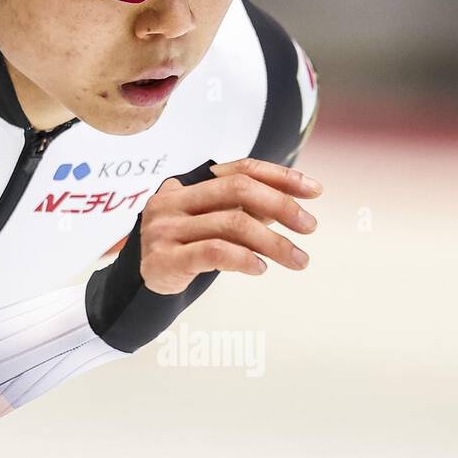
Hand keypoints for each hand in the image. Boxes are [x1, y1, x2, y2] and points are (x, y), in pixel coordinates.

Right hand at [139, 158, 321, 294]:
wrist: (142, 287)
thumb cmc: (183, 251)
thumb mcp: (211, 224)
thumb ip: (243, 210)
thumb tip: (292, 200)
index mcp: (184, 184)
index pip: (239, 170)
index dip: (280, 176)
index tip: (315, 190)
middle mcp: (170, 200)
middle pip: (237, 189)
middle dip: (282, 205)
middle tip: (310, 226)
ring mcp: (164, 228)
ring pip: (232, 223)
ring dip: (274, 242)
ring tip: (298, 259)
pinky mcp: (164, 258)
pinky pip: (215, 251)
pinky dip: (245, 259)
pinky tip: (261, 268)